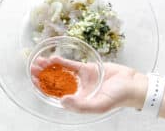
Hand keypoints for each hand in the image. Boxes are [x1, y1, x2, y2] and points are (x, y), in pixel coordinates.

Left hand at [31, 56, 146, 112]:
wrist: (132, 84)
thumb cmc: (118, 97)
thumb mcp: (100, 105)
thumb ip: (81, 105)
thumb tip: (62, 101)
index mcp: (78, 100)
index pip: (56, 95)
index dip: (44, 88)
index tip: (34, 81)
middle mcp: (77, 89)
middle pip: (55, 83)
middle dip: (43, 76)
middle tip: (32, 69)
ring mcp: (81, 79)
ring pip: (61, 73)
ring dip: (49, 68)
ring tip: (38, 62)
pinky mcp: (86, 68)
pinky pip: (71, 65)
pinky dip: (62, 61)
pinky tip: (53, 58)